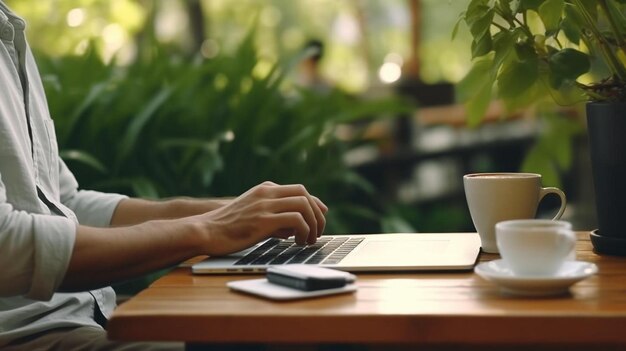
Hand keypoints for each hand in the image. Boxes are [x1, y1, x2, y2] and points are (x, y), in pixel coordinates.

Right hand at [197, 181, 327, 255]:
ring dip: (313, 224)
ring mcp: (265, 205)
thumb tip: (294, 228)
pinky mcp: (263, 220)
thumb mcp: (252, 215)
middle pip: (305, 194)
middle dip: (317, 213)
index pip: (298, 190)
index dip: (314, 203)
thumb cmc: (226, 228)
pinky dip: (304, 231)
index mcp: (264, 189)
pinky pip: (296, 220)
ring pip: (304, 205)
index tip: (320, 216)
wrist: (204, 231)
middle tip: (317, 232)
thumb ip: (273, 217)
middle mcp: (266, 193)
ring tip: (309, 240)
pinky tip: (298, 243)